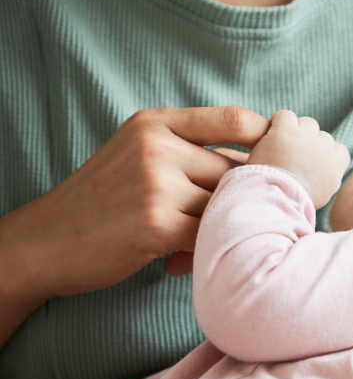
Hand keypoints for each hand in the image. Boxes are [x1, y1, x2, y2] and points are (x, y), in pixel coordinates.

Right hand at [0, 107, 267, 336]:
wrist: (45, 241)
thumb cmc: (101, 202)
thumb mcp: (136, 156)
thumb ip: (187, 152)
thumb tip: (255, 163)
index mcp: (155, 124)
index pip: (233, 119)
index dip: (267, 140)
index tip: (282, 162)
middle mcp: (157, 146)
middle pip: (234, 170)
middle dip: (245, 198)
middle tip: (250, 219)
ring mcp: (156, 184)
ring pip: (224, 205)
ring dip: (225, 227)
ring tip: (206, 242)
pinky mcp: (156, 224)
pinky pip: (208, 235)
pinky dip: (207, 249)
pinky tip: (183, 259)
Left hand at [247, 110, 349, 208]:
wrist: (279, 198)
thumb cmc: (296, 202)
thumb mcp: (322, 195)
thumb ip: (328, 179)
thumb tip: (327, 174)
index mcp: (336, 165)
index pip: (338, 149)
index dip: (325, 151)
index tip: (311, 160)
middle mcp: (325, 148)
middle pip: (321, 135)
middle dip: (308, 142)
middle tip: (292, 155)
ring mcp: (306, 137)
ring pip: (306, 123)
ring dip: (295, 130)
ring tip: (281, 144)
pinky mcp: (286, 130)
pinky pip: (285, 115)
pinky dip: (278, 122)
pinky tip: (271, 134)